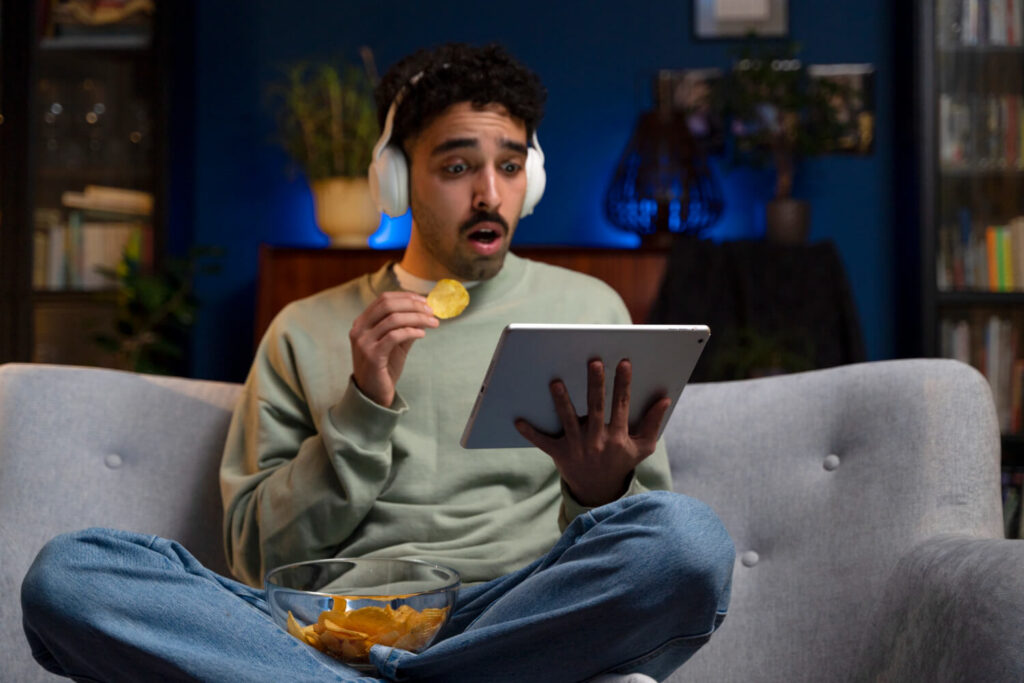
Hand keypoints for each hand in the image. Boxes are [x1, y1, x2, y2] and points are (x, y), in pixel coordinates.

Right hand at [349, 291, 437, 406]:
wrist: (373, 394)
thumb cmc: (384, 367)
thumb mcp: (396, 344)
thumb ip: (406, 327)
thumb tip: (425, 311)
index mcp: (363, 323)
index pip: (384, 299)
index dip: (406, 297)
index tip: (425, 301)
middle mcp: (359, 329)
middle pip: (388, 305)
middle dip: (413, 305)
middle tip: (431, 311)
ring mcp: (364, 342)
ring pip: (393, 319)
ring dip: (417, 318)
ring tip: (433, 323)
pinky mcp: (372, 356)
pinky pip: (394, 336)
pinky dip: (411, 331)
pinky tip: (422, 334)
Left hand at [515, 358, 670, 507]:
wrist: (599, 492)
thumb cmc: (621, 462)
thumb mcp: (643, 447)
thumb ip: (654, 423)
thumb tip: (664, 399)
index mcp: (618, 437)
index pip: (622, 406)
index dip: (623, 385)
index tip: (624, 363)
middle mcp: (597, 441)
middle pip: (596, 408)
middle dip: (595, 385)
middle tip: (593, 362)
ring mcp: (577, 447)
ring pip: (568, 421)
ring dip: (562, 402)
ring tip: (556, 382)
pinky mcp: (559, 454)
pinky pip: (543, 442)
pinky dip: (530, 433)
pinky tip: (517, 420)